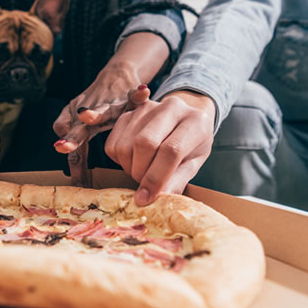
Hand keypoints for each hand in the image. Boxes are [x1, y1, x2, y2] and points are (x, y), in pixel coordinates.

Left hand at [55, 86, 150, 185]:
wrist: (116, 75)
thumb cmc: (96, 102)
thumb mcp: (80, 119)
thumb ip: (71, 134)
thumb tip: (62, 151)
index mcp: (83, 125)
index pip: (74, 144)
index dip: (71, 158)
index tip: (70, 177)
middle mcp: (93, 115)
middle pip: (79, 130)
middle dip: (72, 138)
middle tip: (62, 147)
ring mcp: (109, 106)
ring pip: (101, 111)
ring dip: (94, 113)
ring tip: (85, 114)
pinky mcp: (127, 96)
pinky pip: (133, 96)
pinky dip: (138, 94)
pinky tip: (143, 92)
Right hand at [104, 90, 215, 205]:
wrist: (185, 120)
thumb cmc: (192, 144)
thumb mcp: (193, 163)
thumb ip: (177, 181)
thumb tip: (158, 200)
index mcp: (195, 121)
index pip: (171, 150)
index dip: (156, 178)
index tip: (146, 198)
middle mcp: (171, 108)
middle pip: (144, 143)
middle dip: (140, 172)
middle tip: (145, 184)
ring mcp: (146, 108)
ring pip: (125, 145)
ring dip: (129, 167)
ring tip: (142, 171)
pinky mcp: (128, 113)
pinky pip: (112, 144)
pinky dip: (119, 160)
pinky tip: (134, 160)